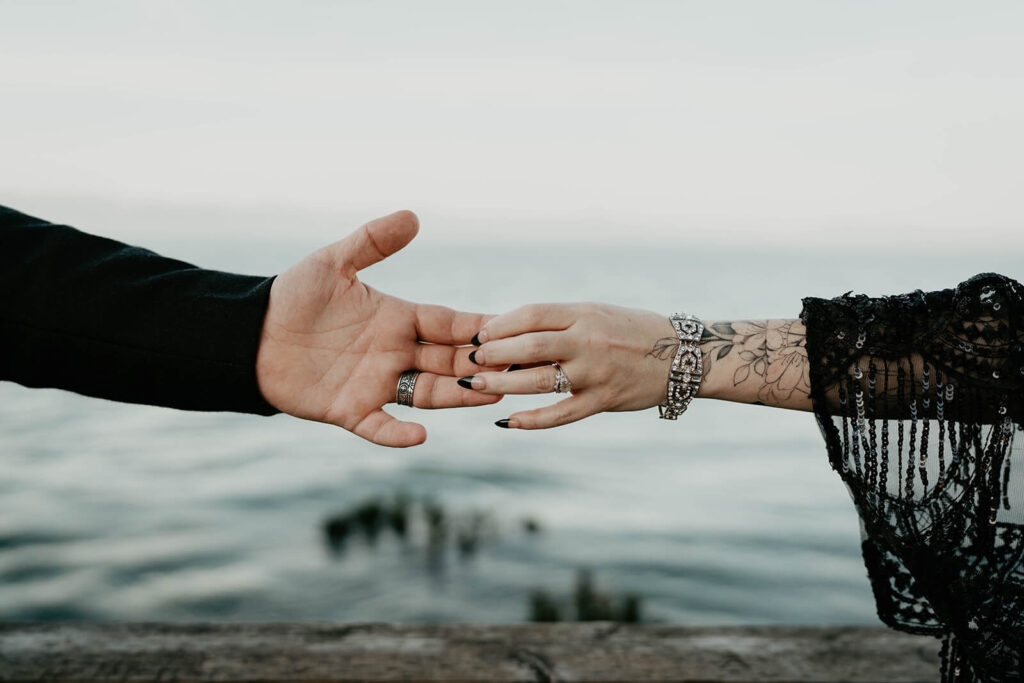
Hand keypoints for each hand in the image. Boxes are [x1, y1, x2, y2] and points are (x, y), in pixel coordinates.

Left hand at [255, 211, 501, 446]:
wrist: (250, 335)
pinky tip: (418, 436)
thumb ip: (372, 241)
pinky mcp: (350, 410)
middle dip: (481, 364)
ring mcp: (376, 384)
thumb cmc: (292, 296)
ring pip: (428, 394)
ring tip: (489, 396)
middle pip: (449, 361)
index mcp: (397, 319)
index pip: (447, 323)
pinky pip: (379, 426)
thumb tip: (413, 216)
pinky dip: (397, 434)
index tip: (511, 327)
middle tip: (517, 366)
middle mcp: (395, 353)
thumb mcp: (333, 263)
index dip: (477, 326)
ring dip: (458, 396)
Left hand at [462, 303, 676, 428]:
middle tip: (471, 359)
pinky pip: (562, 414)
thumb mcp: (596, 314)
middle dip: (496, 352)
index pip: (534, 313)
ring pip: (541, 380)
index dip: (502, 324)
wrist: (682, 355)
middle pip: (532, 345)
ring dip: (504, 383)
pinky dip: (533, 420)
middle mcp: (589, 340)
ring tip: (477, 385)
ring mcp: (596, 372)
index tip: (480, 334)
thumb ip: (558, 322)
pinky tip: (508, 422)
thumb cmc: (631, 330)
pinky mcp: (604, 400)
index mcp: (585, 313)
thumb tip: (508, 330)